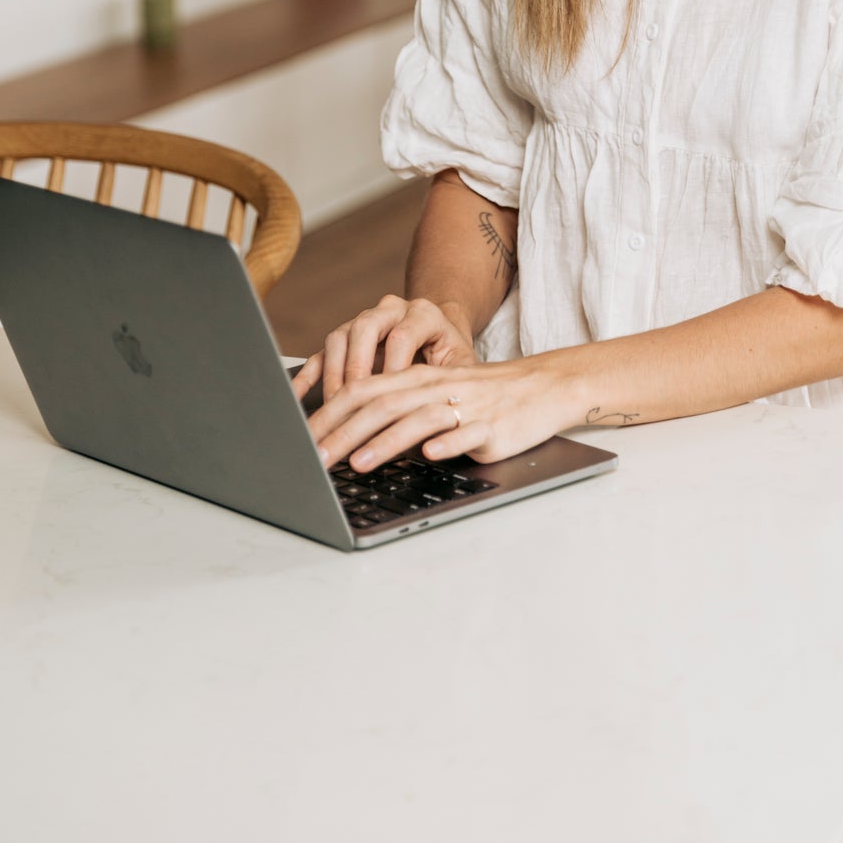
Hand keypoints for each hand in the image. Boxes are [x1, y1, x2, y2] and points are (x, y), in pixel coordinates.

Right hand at [290, 294, 476, 403]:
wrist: (443, 334)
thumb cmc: (452, 358)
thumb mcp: (461, 369)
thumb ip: (449, 389)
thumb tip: (432, 427)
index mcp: (423, 314)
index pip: (403, 337)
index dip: (394, 369)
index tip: (389, 401)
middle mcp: (391, 311)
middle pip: (366, 327)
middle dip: (357, 366)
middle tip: (354, 398)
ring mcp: (365, 321)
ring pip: (341, 336)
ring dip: (335, 372)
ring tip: (334, 406)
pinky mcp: (346, 338)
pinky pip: (321, 352)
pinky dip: (308, 374)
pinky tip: (298, 396)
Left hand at [305, 353, 572, 472]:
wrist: (541, 388)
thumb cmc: (481, 397)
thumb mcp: (435, 396)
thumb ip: (396, 410)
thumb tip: (349, 437)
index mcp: (416, 378)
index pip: (362, 391)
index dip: (329, 414)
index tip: (301, 441)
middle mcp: (435, 388)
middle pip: (380, 406)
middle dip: (343, 433)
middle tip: (314, 459)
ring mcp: (463, 407)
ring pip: (417, 419)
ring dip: (384, 442)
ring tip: (357, 463)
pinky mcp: (491, 426)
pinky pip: (465, 433)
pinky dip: (445, 444)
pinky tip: (428, 456)